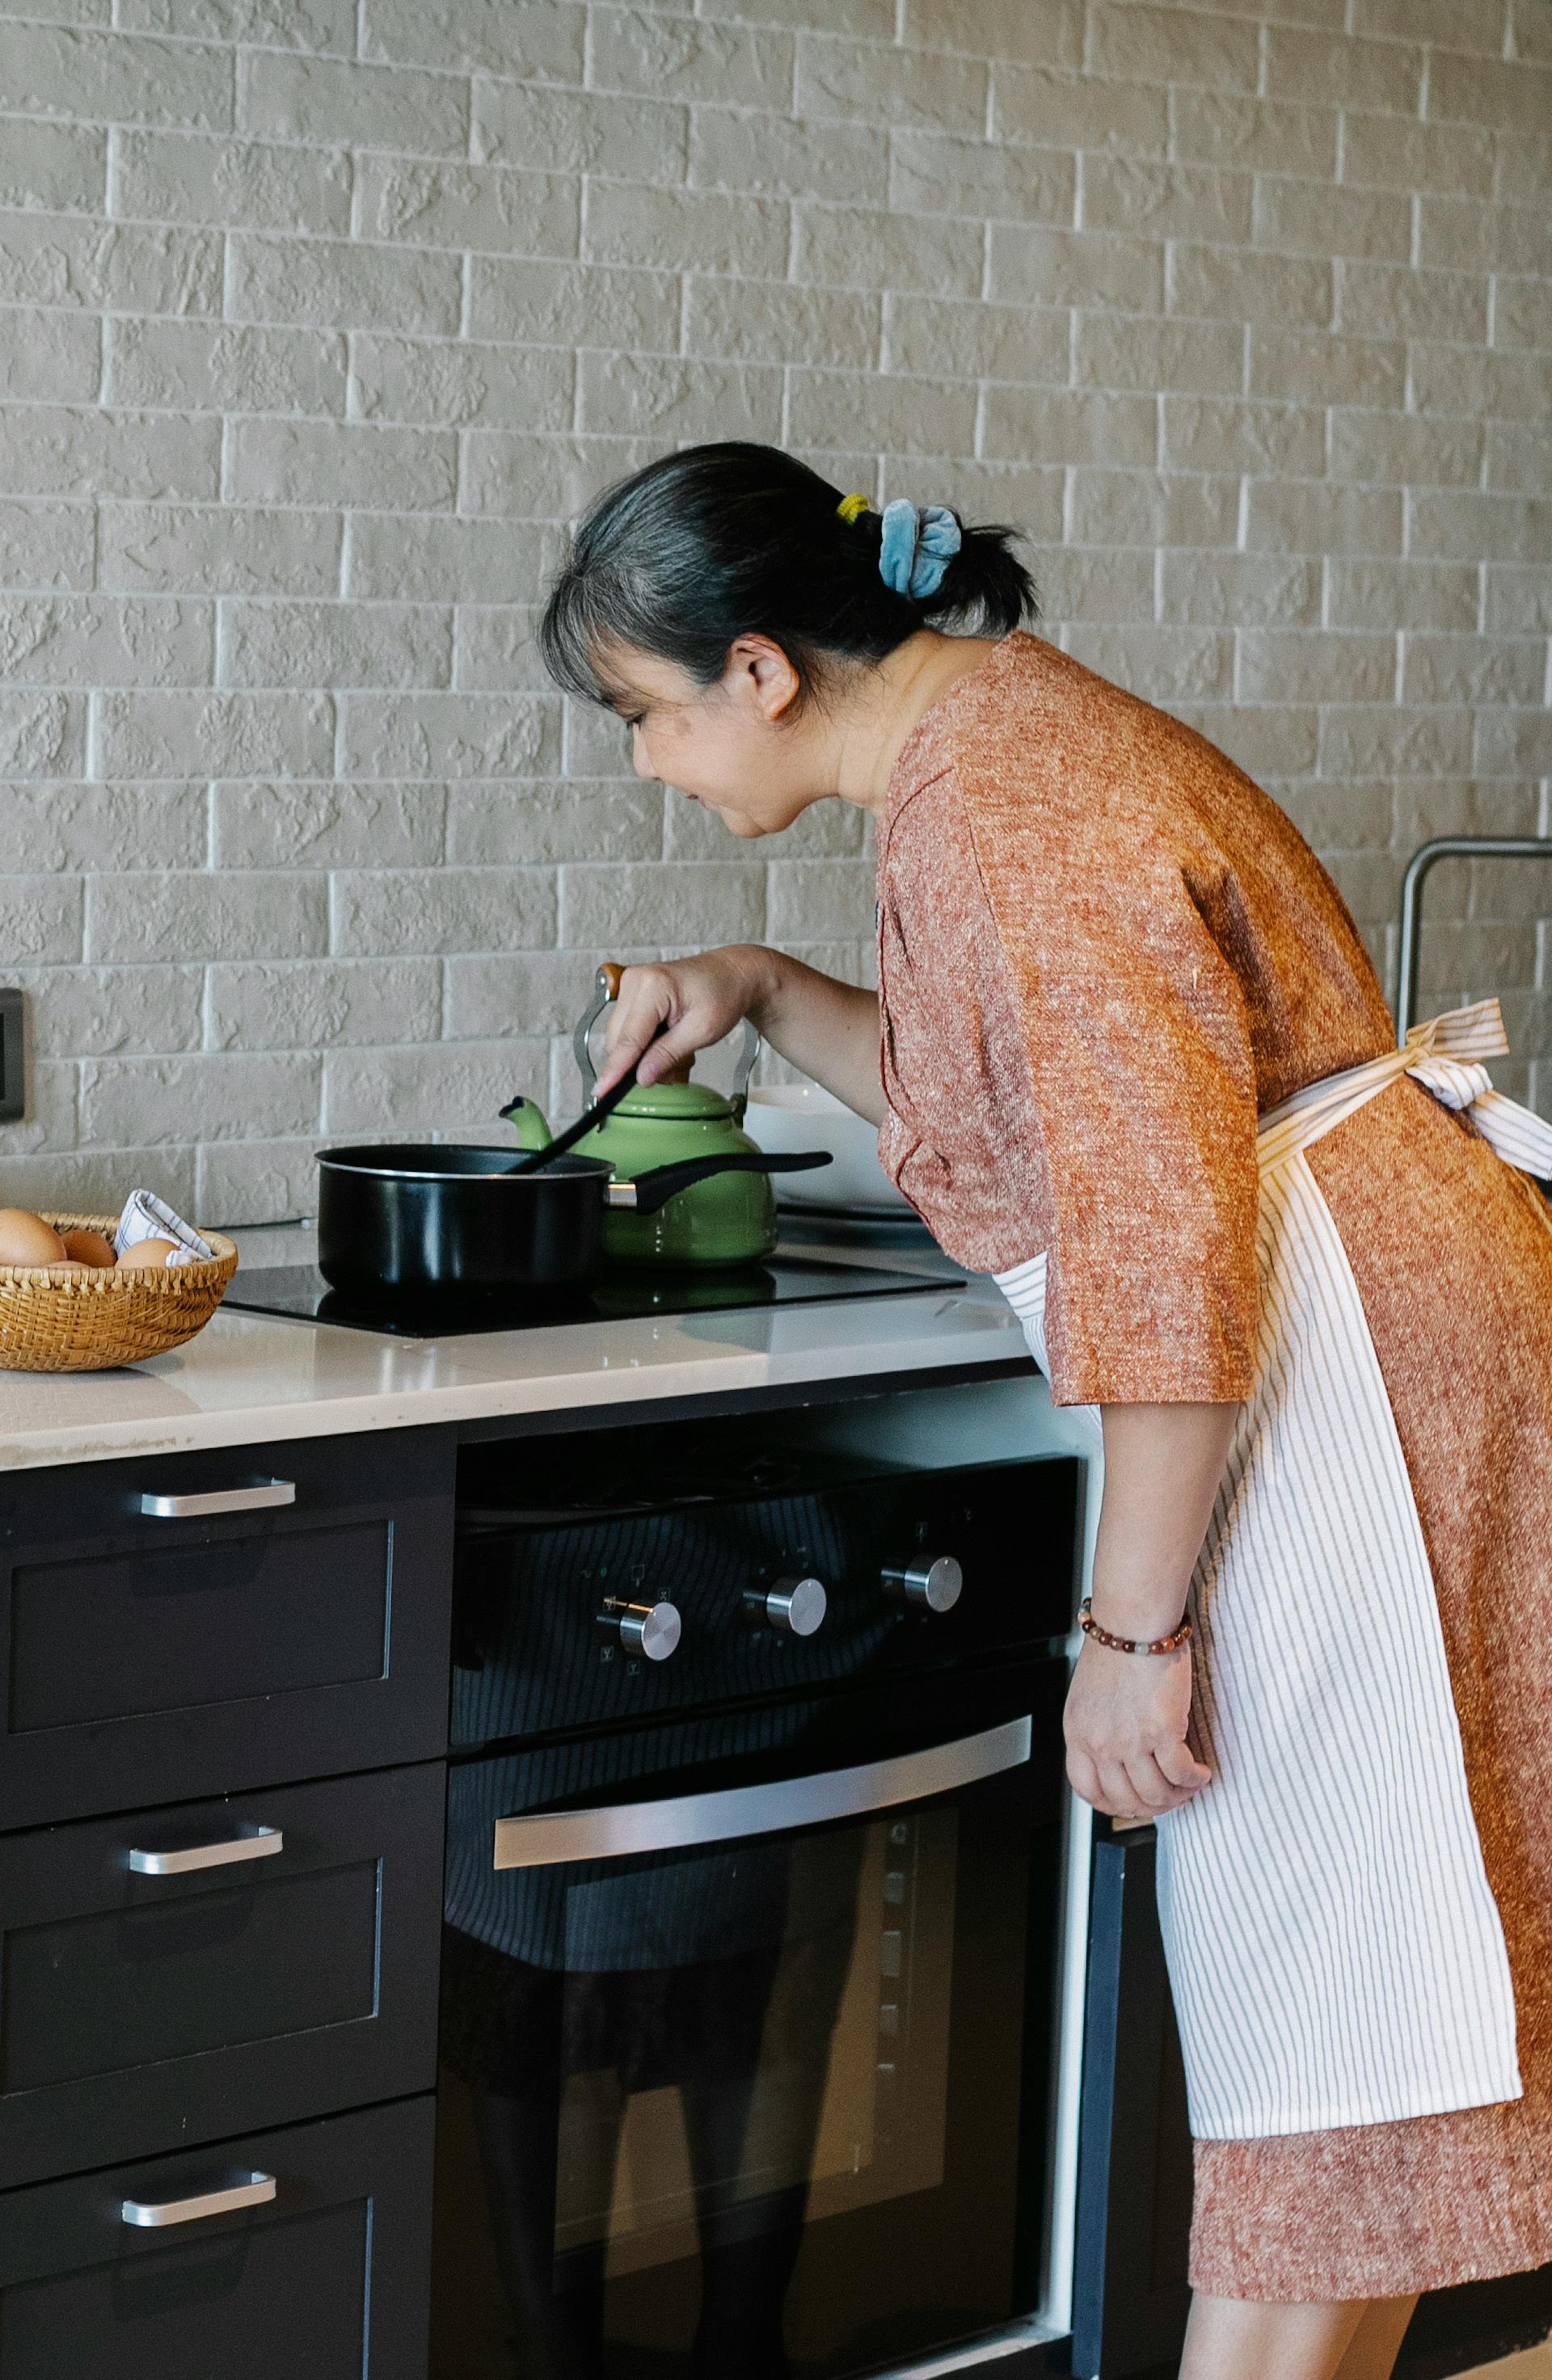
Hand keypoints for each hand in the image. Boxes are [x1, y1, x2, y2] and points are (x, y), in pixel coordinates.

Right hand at [597, 948, 774, 1094]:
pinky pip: (628, 1027)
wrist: (731, 974)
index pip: (629, 1038)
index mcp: (653, 986)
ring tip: (678, 1055)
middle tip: (673, 1073)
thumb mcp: (702, 1031)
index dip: (616, 1069)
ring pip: (621, 1036)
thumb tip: (642, 1077)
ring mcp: (631, 983)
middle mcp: (635, 980)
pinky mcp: (632, 991)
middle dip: (640, 1063)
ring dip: (644, 1055)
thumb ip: (668, 1054)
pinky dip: (645, 1044)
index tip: (603, 1092)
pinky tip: (667, 1042)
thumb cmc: (723, 994)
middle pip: (619, 1038)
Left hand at [1063, 1636, 1212, 1819]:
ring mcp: (1129, 1741)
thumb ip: (1098, 1727)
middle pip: (1125, 1800)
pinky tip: (1200, 1772)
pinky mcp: (1161, 1732)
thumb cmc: (1118, 1646)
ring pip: (1156, 1794)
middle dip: (1152, 1806)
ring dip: (1178, 1795)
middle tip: (1170, 1797)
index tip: (1131, 1803)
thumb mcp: (1089, 1695)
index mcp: (1077, 1732)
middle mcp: (1099, 1742)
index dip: (1112, 1805)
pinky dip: (1194, 1780)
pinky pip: (1181, 1775)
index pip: (1087, 1790)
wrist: (1134, 1622)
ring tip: (1189, 1783)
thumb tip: (1120, 1756)